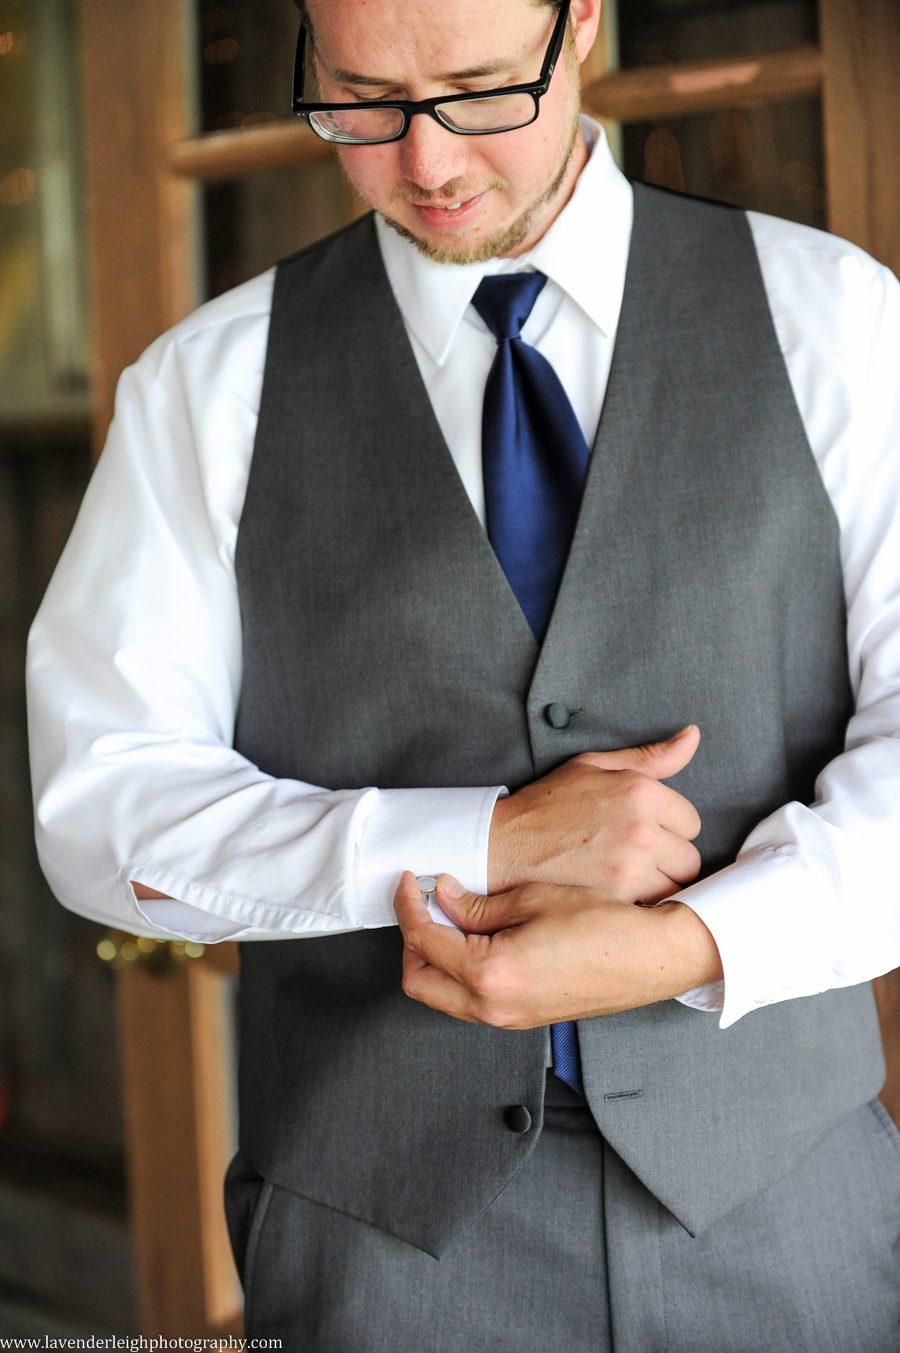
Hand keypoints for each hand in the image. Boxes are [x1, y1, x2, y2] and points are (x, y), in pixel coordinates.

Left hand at [394, 872, 722, 1028]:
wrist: (650, 958)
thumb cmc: (604, 926)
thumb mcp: (534, 899)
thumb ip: (477, 904)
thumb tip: (443, 896)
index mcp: (490, 974)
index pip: (424, 940)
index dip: (409, 905)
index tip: (411, 881)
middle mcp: (493, 1007)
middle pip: (418, 981)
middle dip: (411, 938)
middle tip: (421, 902)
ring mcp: (507, 1019)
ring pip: (440, 996)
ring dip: (433, 957)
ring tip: (448, 916)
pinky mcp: (521, 1019)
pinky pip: (468, 1001)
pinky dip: (458, 971)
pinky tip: (475, 938)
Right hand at [488, 724, 701, 901]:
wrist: (504, 846)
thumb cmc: (547, 806)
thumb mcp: (594, 766)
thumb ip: (650, 757)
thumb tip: (692, 736)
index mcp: (640, 791)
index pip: (691, 821)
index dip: (668, 827)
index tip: (643, 830)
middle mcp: (642, 828)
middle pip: (690, 858)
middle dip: (668, 859)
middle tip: (634, 855)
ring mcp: (632, 866)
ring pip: (678, 886)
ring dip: (658, 884)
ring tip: (627, 875)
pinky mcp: (619, 897)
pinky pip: (656, 906)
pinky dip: (642, 903)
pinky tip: (618, 892)